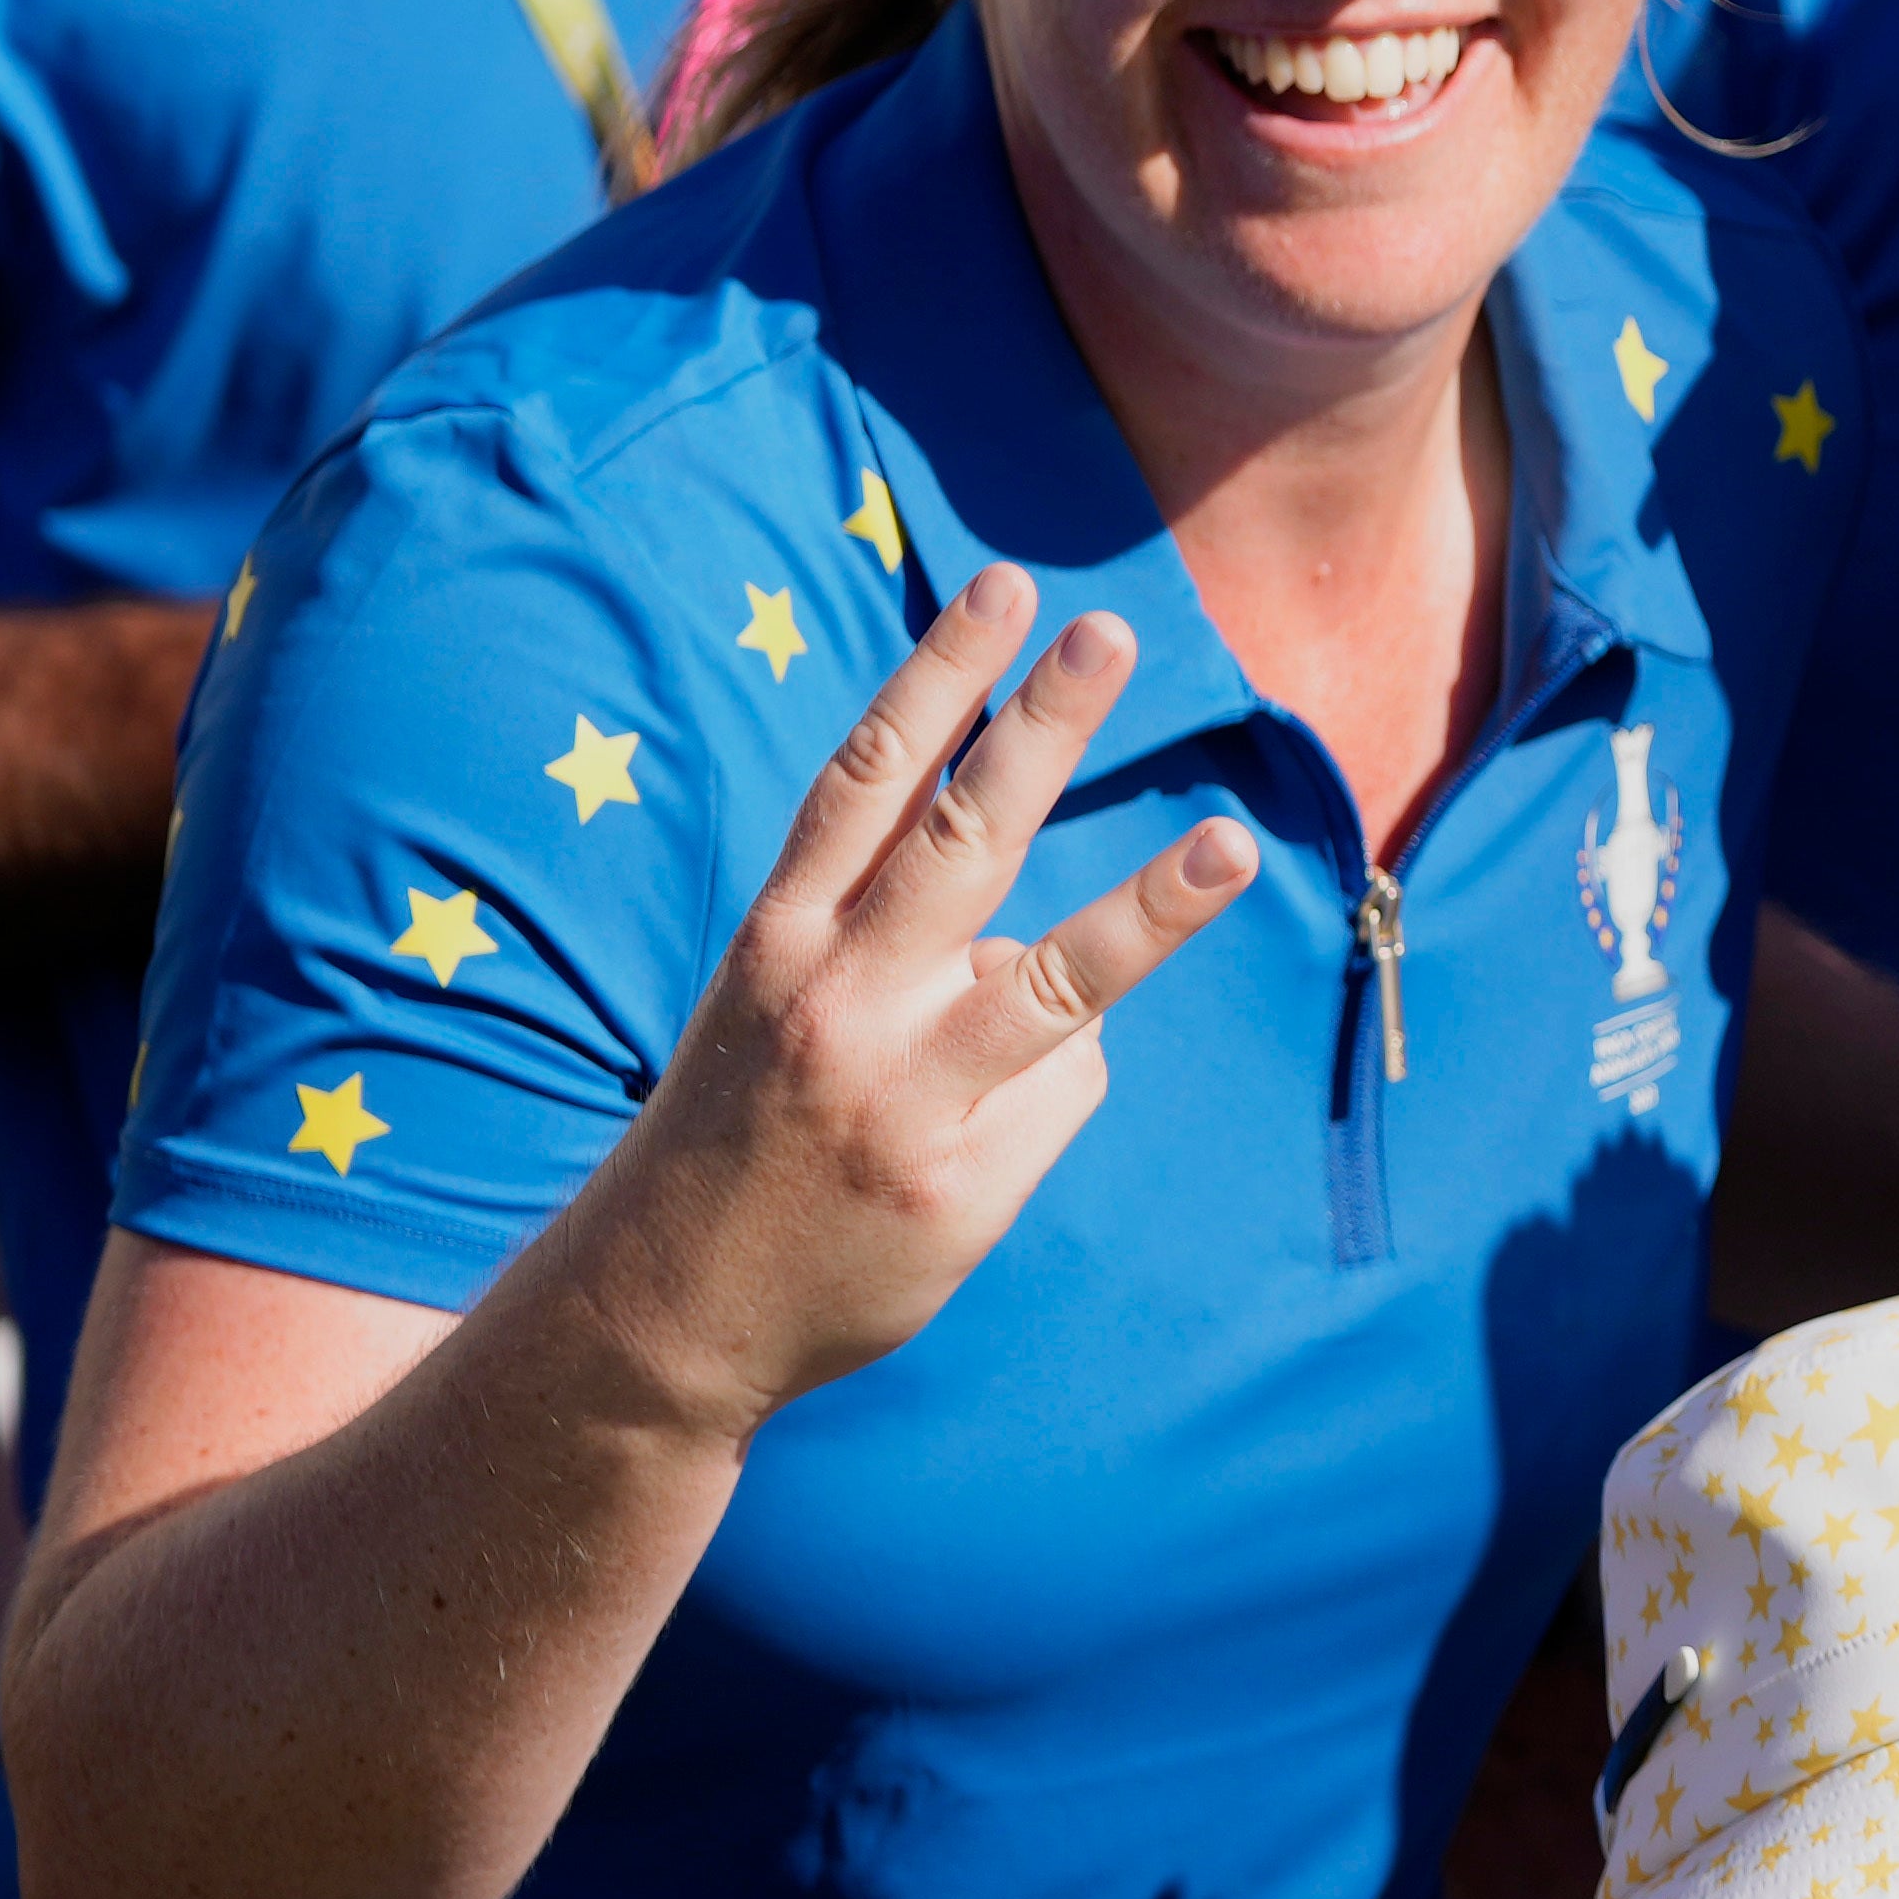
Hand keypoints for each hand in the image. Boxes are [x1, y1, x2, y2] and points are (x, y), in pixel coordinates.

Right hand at [545, 572, 1263, 1437]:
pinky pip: (1064, 1092)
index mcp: (781, 937)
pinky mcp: (960, 1175)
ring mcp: (905, 1089)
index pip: (868, 778)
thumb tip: (1043, 954)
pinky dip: (1050, 1093)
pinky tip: (978, 1139)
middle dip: (1040, 727)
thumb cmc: (745, 1130)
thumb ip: (889, 948)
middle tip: (1109, 633)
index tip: (1004, 589)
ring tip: (1231, 842)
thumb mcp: (779, 1008)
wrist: (667, 1310)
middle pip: (962, 836)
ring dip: (1151, 907)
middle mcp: (836, 997)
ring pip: (1053, 976)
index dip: (939, 676)